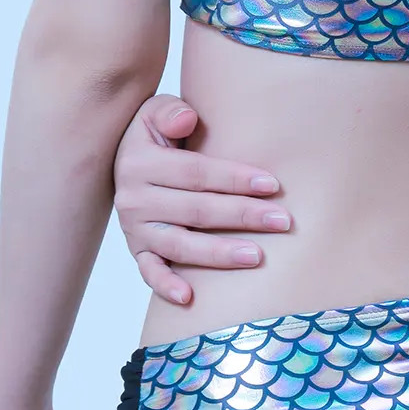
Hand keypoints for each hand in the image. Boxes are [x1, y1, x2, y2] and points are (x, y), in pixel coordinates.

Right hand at [113, 93, 291, 305]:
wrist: (126, 159)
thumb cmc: (157, 135)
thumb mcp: (155, 112)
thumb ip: (171, 111)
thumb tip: (188, 119)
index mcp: (139, 162)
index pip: (196, 173)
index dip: (235, 178)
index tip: (272, 184)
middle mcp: (133, 198)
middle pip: (196, 210)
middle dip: (242, 215)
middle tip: (282, 221)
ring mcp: (135, 229)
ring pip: (181, 244)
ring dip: (219, 253)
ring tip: (256, 256)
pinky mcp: (137, 250)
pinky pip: (150, 272)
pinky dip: (166, 286)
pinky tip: (190, 298)